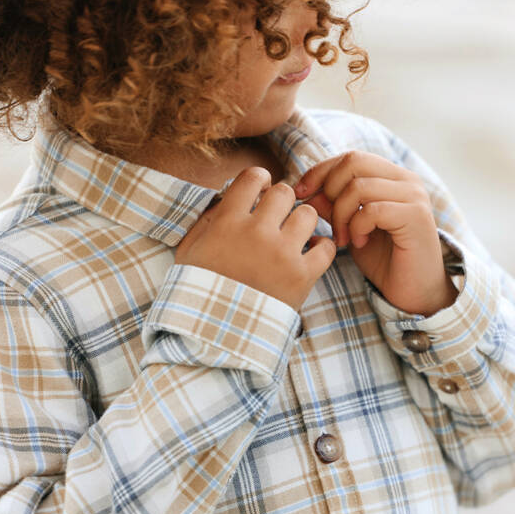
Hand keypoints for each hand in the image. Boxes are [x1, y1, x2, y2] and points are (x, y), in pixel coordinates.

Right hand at [174, 166, 336, 311]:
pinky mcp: (302, 277)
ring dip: (303, 223)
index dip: (260, 181)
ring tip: (295, 238)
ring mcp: (282, 254)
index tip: (261, 193)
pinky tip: (310, 255)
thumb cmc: (198, 294)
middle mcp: (257, 232)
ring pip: (308, 214)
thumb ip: (206, 222)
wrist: (215, 336)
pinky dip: (321, 248)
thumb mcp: (188, 253)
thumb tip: (224, 200)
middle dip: (282, 203)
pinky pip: (326, 248)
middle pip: (284, 193)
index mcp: (227, 222)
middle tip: (278, 219)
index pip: (253, 178)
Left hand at [292, 150, 459, 315]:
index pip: (350, 158)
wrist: (414, 291)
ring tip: (344, 239)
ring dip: (341, 215)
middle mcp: (406, 180)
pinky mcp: (416, 216)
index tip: (300, 193)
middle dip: (330, 192)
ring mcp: (413, 196)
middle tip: (330, 224)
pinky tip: (359, 243)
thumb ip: (333, 208)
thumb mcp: (350, 229)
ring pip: (359, 186)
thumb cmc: (384, 261)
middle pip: (353, 162)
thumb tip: (307, 192)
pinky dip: (358, 227)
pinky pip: (373, 210)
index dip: (321, 172)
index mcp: (392, 177)